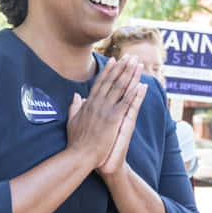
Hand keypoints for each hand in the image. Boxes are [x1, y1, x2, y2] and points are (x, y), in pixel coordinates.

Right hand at [66, 56, 143, 170]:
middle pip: (111, 81)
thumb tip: (77, 95)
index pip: (100, 83)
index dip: (108, 71)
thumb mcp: (71, 120)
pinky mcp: (113, 119)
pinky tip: (140, 84)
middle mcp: (97, 104)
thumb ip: (75, 106)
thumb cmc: (75, 142)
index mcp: (89, 104)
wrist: (79, 155)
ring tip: (136, 64)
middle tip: (129, 57)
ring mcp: (106, 111)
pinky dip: (133, 93)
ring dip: (129, 74)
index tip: (114, 60)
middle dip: (122, 68)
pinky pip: (125, 103)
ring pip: (119, 88)